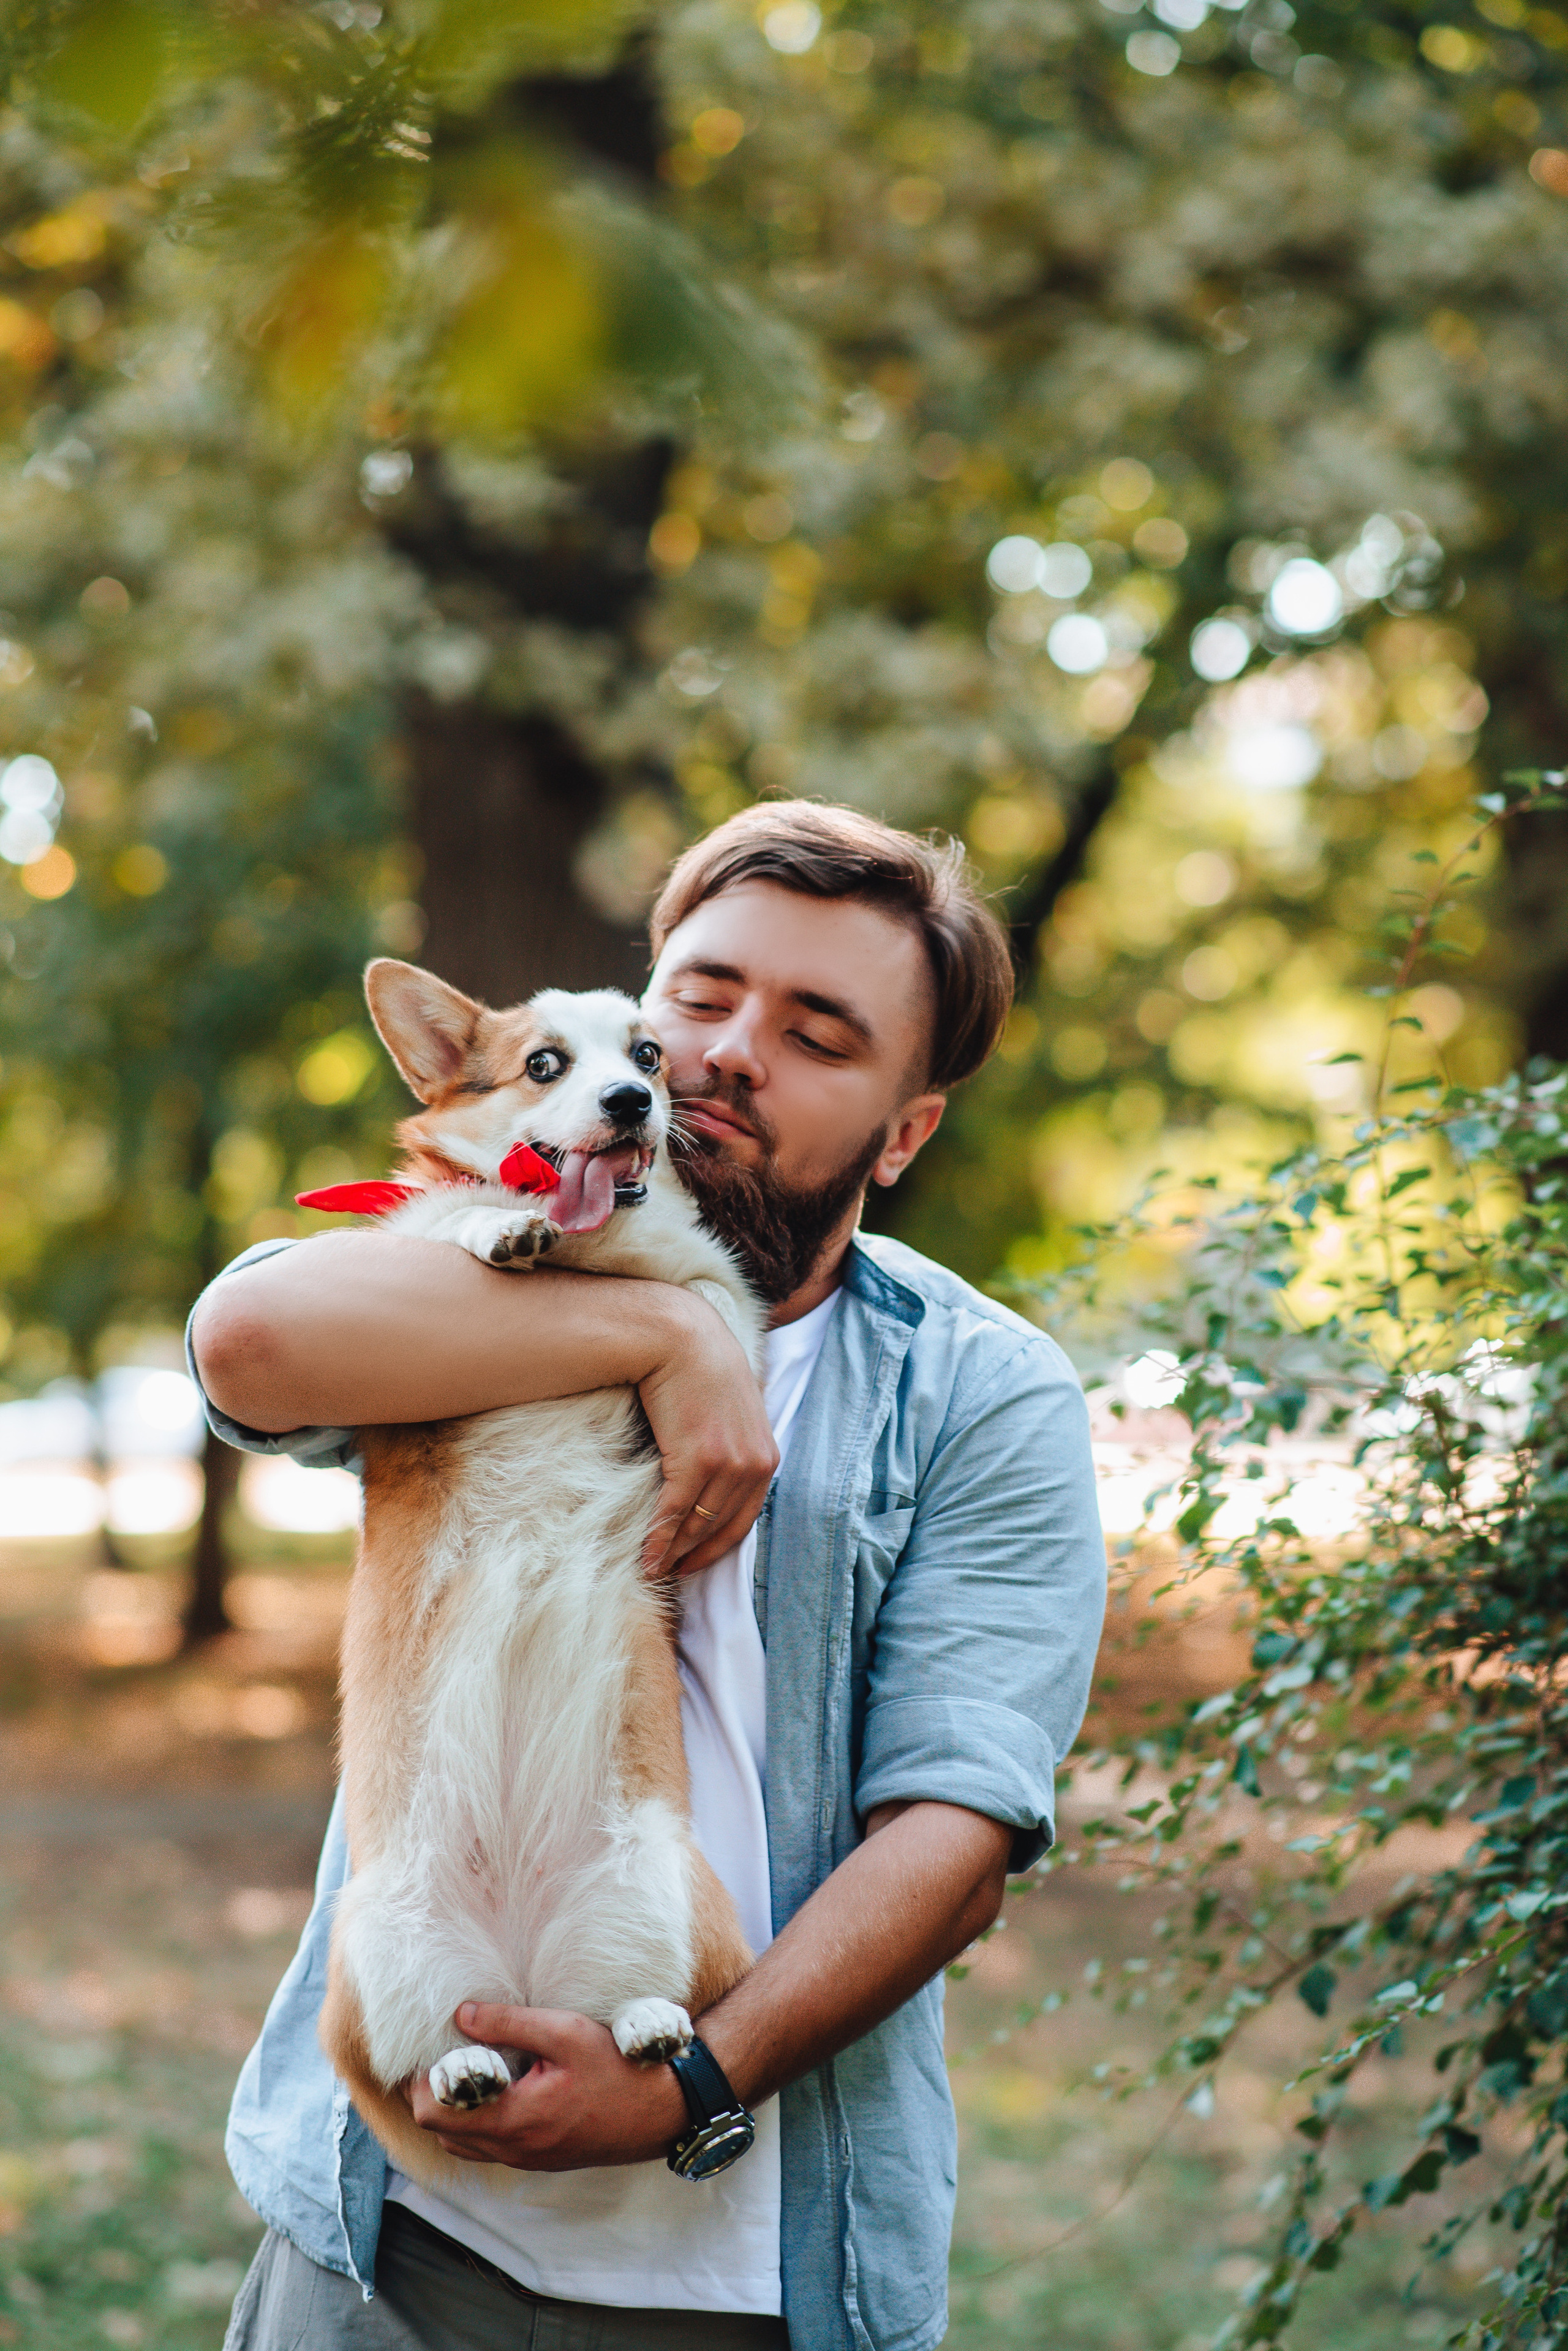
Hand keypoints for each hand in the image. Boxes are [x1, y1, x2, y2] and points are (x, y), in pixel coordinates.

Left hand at [406, 2005, 688, 2169]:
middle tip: (450, 2052)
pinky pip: (492, 2144)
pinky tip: (502, 2084)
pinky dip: (481, 2119)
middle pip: (443, 2131)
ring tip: (474, 2065)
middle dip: (435, 2093)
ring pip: (465, 2141)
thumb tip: (462, 2016)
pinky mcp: (541, 2157)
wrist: (663, 2111)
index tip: (434, 2046)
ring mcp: (527, 2158)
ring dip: (457, 2108)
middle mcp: (514, 2148)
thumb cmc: (619, 2069)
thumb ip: (510, 2024)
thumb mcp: (566, 2033)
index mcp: (515, 2119)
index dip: (423, 2081)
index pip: (435, 2113)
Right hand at [637, 1292, 776, 1578]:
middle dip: (695, 1555)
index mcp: (767, 1457)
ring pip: (698, 1524)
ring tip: (654, 1570)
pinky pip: (676, 1512)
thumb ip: (734, 1446)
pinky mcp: (699, 1458)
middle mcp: (755, 1464)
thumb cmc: (701, 1370)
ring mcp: (728, 1463)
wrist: (681, 1337)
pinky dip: (660, 1539)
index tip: (695, 1563)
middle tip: (670, 1574)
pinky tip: (647, 1557)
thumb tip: (717, 1478)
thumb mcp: (734, 1412)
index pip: (746, 1518)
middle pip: (721, 1527)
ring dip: (674, 1553)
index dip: (718, 1546)